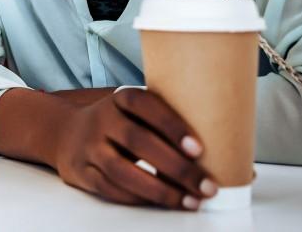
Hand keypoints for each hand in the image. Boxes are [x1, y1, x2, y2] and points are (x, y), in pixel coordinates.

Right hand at [52, 88, 216, 209]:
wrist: (65, 133)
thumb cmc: (118, 124)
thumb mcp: (135, 113)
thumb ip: (171, 126)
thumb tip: (236, 162)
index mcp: (120, 99)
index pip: (145, 106)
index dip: (171, 125)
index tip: (198, 148)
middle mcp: (102, 120)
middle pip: (137, 142)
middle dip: (176, 166)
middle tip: (206, 185)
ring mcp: (89, 147)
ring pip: (122, 171)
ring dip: (160, 190)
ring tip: (190, 200)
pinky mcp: (82, 172)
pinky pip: (111, 189)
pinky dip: (139, 198)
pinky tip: (163, 202)